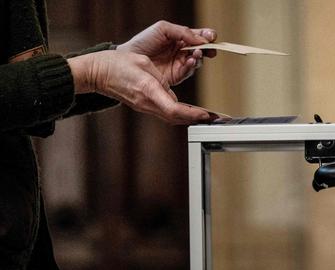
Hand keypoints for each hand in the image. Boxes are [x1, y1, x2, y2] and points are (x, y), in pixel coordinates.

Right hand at [68, 50, 213, 124]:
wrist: (98, 73)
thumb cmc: (118, 65)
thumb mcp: (143, 64)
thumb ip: (160, 80)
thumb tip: (173, 96)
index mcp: (148, 91)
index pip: (174, 109)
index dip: (192, 114)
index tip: (205, 114)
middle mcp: (148, 103)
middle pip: (177, 118)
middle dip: (196, 118)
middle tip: (213, 118)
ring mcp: (146, 107)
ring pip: (173, 117)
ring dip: (190, 117)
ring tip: (206, 115)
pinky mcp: (146, 106)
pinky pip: (167, 113)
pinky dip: (181, 113)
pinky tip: (190, 111)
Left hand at [117, 21, 216, 85]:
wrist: (129, 57)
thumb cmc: (144, 41)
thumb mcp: (162, 29)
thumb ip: (182, 32)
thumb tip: (200, 39)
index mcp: (180, 38)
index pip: (198, 36)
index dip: (207, 36)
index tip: (211, 36)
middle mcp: (182, 51)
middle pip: (202, 49)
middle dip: (208, 48)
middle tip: (210, 48)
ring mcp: (180, 63)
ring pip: (197, 61)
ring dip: (199, 57)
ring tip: (196, 53)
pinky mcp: (176, 75)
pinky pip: (188, 71)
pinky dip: (191, 66)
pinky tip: (189, 61)